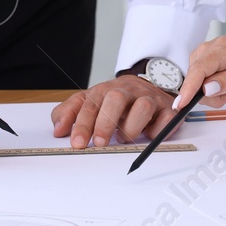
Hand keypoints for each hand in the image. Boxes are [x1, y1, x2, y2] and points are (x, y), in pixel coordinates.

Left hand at [51, 75, 175, 147]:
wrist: (148, 83)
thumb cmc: (116, 99)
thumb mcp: (90, 102)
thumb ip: (69, 113)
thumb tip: (58, 129)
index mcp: (106, 90)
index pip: (91, 104)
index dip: (83, 124)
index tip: (77, 142)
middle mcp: (127, 91)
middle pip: (116, 99)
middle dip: (105, 123)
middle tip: (99, 143)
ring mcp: (149, 98)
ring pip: (143, 106)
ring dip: (131, 127)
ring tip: (123, 138)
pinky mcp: (167, 109)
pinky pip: (166, 118)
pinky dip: (158, 130)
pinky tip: (149, 135)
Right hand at [175, 10, 225, 109]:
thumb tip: (207, 90)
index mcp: (222, 49)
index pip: (199, 70)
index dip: (188, 89)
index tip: (180, 105)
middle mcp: (207, 49)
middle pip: (196, 80)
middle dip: (212, 95)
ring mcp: (202, 53)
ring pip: (197, 83)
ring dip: (213, 92)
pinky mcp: (201, 59)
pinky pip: (199, 80)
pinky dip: (211, 86)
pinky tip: (224, 81)